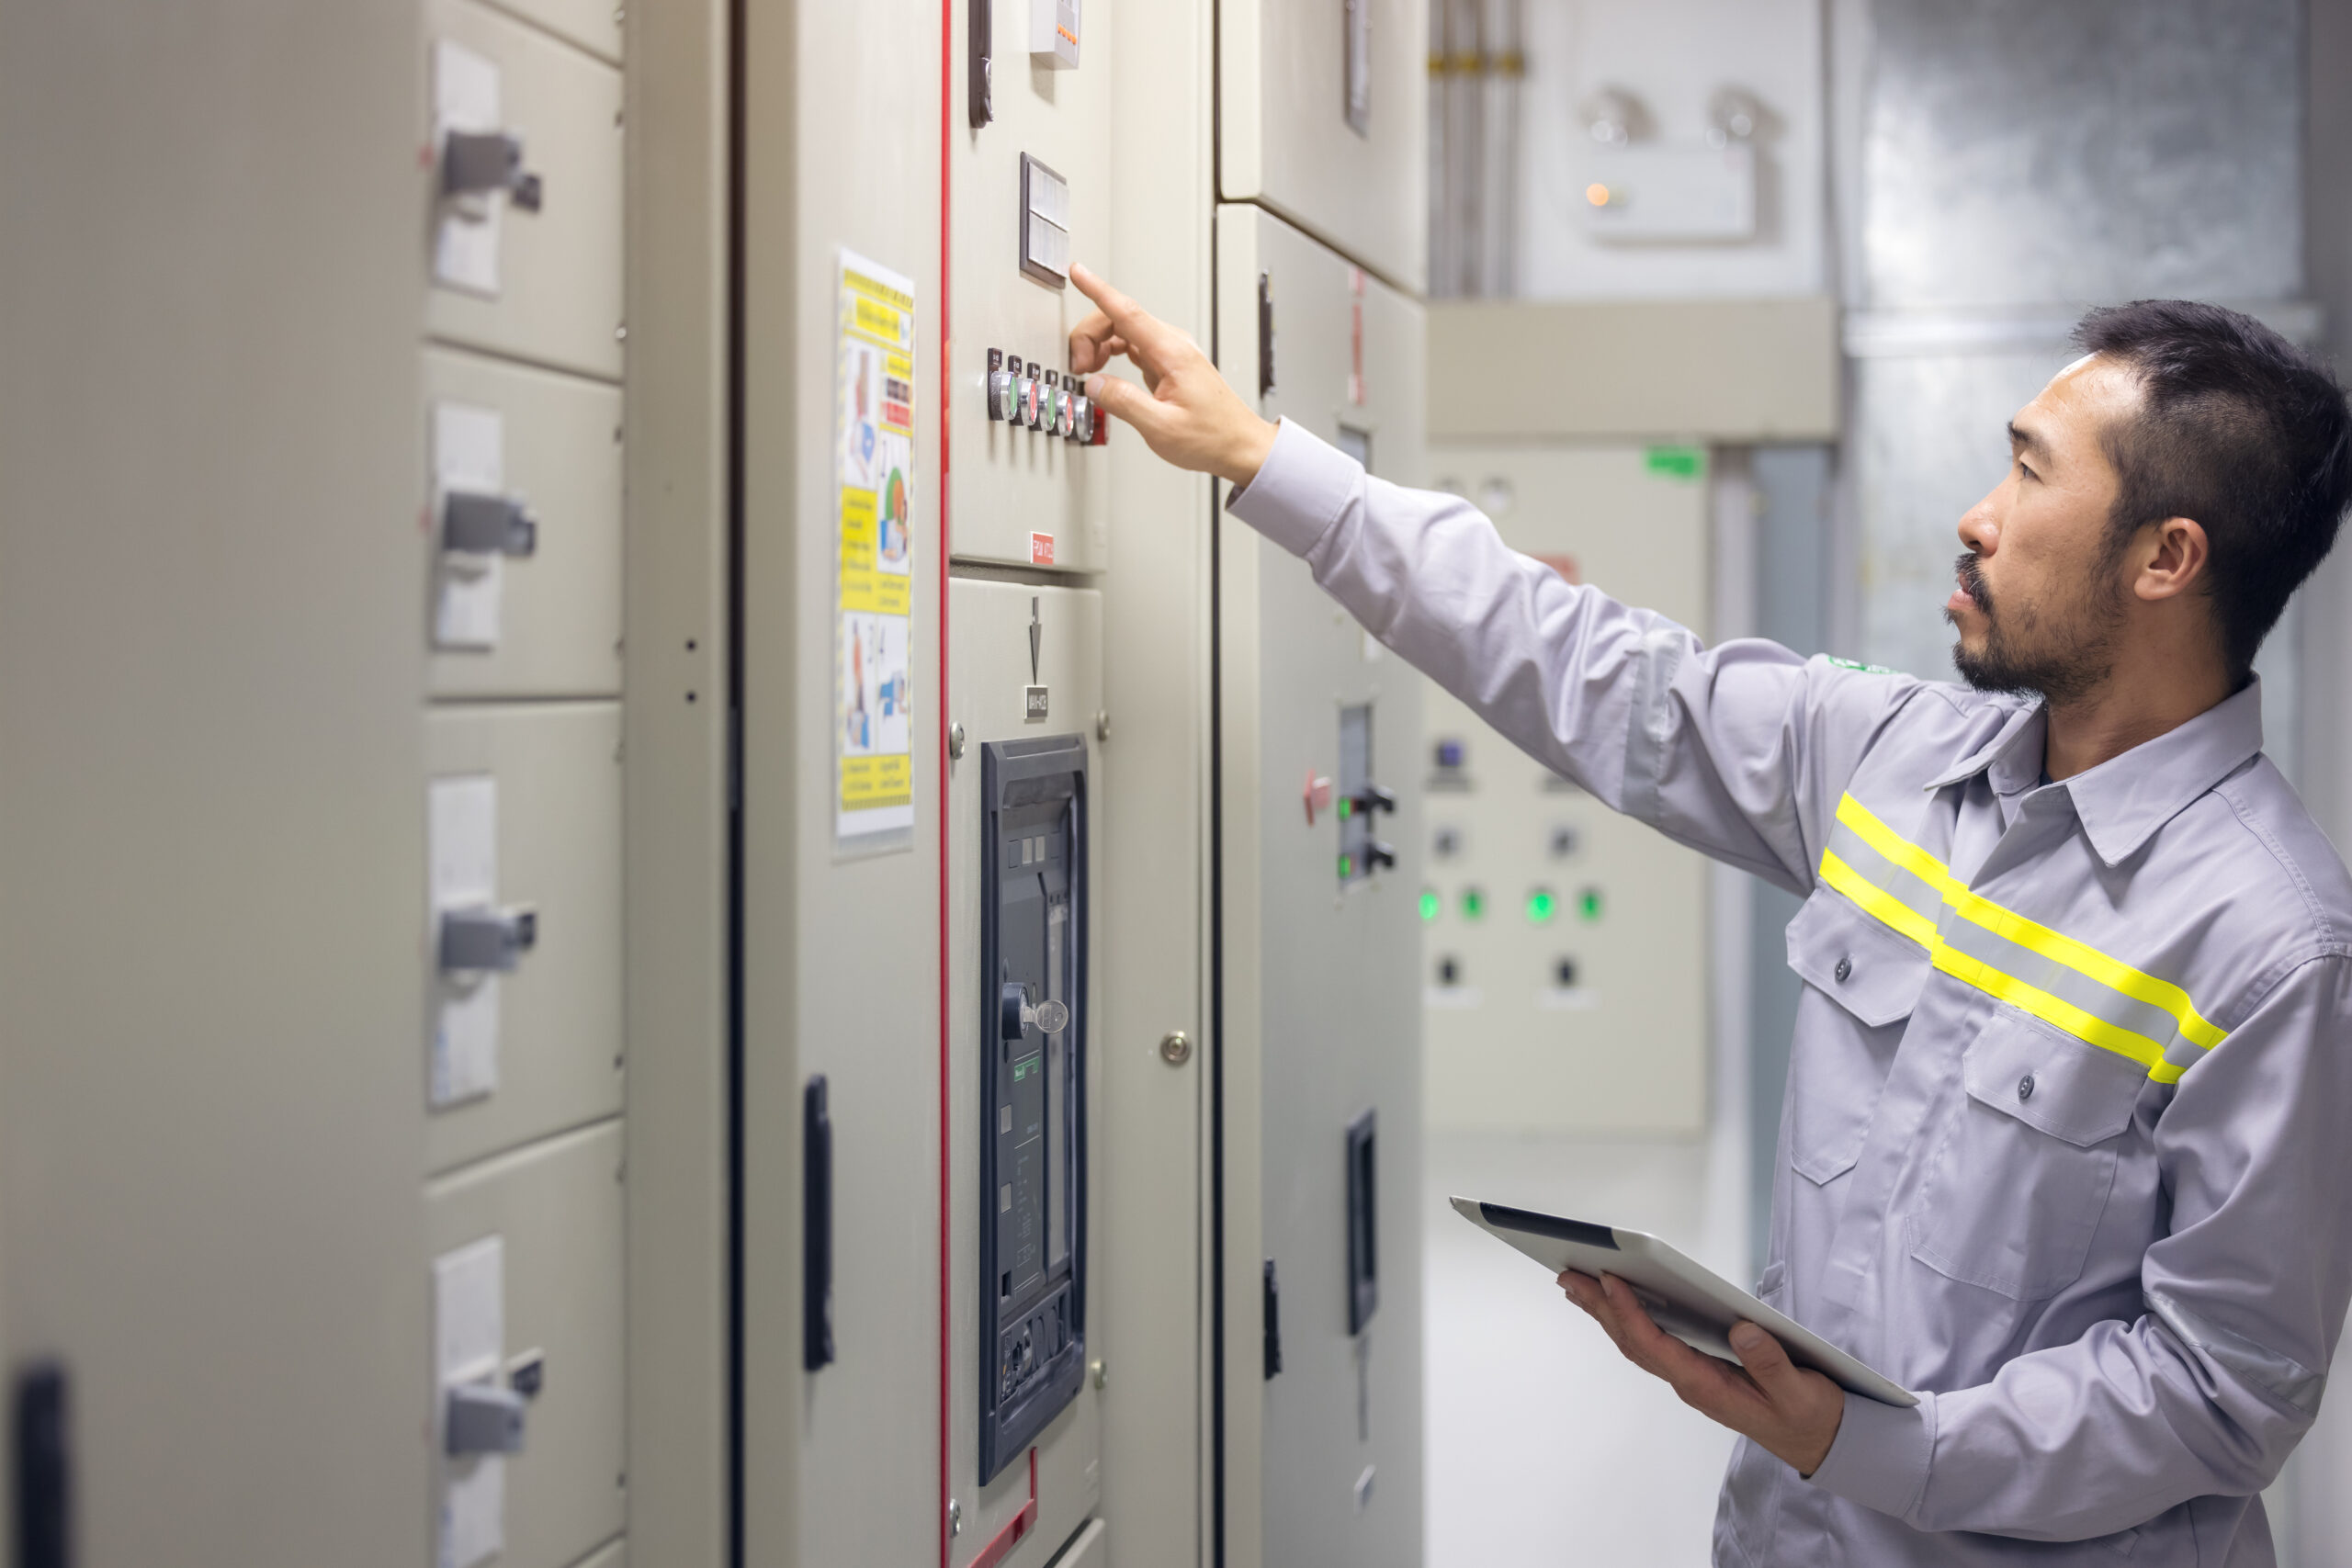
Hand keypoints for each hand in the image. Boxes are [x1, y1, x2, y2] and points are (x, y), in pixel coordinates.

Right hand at [1067, 262, 1279, 487]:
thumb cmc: (1211, 437)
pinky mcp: (1169, 364)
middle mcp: (1173, 346)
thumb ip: (1123, 403)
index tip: (1078, 274)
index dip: (1097, 289)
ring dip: (1099, 345)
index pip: (1127, 311)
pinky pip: (1133, 346)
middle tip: (1079, 367)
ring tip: (1088, 372)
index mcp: (1172, 353)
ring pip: (1124, 331)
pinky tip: (1105, 371)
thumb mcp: (1161, 427)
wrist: (1239, 445)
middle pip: (1119, 319)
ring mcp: (1172, 353)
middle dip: (1090, 336)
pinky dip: (1112, 353)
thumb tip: (1094, 385)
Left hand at [1559, 1270, 1844, 1476]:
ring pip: (1638, 1343)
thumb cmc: (1809, 1417)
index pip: (1656, 1345)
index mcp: (1708, 1387)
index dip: (1630, 1311)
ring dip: (1607, 1314)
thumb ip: (1772, 1365)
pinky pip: (1653, 1344)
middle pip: (1634, 1341)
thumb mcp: (1801, 1394)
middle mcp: (1691, 1383)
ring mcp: (1692, 1379)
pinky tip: (1616, 1306)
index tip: (1609, 1280)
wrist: (1820, 1443)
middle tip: (1567, 1276)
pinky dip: (1629, 1321)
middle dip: (1600, 1308)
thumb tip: (1743, 1331)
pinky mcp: (1699, 1372)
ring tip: (1578, 1285)